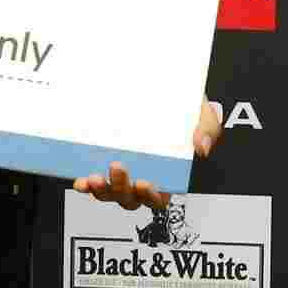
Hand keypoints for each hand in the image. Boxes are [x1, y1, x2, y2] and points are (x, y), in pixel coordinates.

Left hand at [72, 100, 222, 210]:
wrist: (159, 89)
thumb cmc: (182, 108)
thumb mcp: (201, 113)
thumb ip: (207, 128)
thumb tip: (201, 146)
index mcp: (166, 173)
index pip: (158, 197)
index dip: (150, 196)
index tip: (144, 184)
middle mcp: (141, 175)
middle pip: (130, 198)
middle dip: (121, 189)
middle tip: (117, 168)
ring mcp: (120, 170)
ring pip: (109, 193)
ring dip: (101, 190)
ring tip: (95, 178)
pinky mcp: (100, 159)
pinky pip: (92, 180)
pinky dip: (85, 184)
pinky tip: (80, 179)